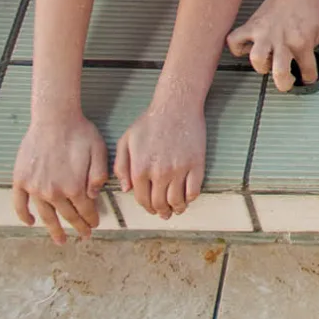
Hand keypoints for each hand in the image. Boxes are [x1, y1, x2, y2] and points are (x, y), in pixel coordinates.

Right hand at [12, 113, 108, 243]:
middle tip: (84, 235)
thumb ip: (99, 176)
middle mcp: (54, 192)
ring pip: (45, 215)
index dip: (91, 219)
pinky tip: (30, 222)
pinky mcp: (21, 180)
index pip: (85, 210)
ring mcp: (35, 188)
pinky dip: (23, 216)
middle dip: (77, 227)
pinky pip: (20, 204)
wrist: (54, 118)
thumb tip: (92, 197)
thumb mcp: (99, 151)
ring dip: (53, 229)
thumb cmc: (79, 132)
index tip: (94, 225)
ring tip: (60, 240)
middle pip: (67, 215)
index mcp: (74, 187)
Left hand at [115, 96, 208, 219]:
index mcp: (140, 169)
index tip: (151, 208)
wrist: (176, 106)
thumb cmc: (150, 121)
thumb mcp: (126, 141)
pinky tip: (187, 198)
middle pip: (160, 204)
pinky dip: (190, 199)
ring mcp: (179, 170)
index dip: (146, 207)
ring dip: (176, 209)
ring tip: (176, 209)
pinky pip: (194, 191)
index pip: (142, 199)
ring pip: (177, 201)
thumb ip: (121, 166)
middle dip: (161, 211)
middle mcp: (159, 173)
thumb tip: (127, 189)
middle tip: (163, 213)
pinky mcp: (196, 165)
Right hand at [227, 0, 318, 92]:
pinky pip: (235, 42)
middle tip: (286, 79)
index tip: (306, 78)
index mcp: (303, 42)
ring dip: (261, 66)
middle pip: (280, 73)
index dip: (309, 78)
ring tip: (268, 60)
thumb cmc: (307, 7)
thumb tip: (300, 61)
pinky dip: (238, 48)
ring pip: (256, 59)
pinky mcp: (251, 26)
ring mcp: (265, 33)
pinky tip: (248, 47)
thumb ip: (310, 49)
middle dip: (284, 83)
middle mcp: (283, 40)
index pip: (308, 70)